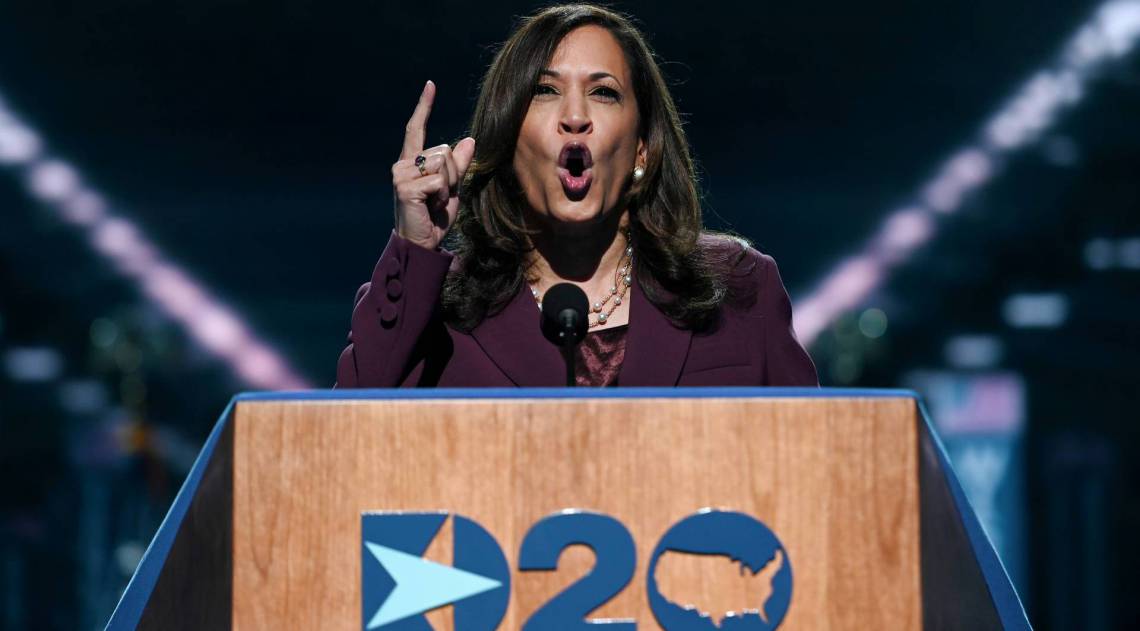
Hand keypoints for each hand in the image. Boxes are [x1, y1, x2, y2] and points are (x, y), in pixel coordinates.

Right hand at [391, 80, 475, 250]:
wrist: (421, 243)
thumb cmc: (434, 216)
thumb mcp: (452, 187)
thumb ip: (459, 165)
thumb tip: (470, 139)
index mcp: (411, 161)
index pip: (417, 128)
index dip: (424, 106)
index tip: (431, 84)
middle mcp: (402, 164)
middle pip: (444, 150)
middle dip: (453, 174)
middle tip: (439, 196)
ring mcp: (401, 175)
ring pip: (443, 163)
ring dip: (448, 185)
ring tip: (434, 202)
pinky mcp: (404, 187)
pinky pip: (439, 181)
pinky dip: (442, 196)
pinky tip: (430, 207)